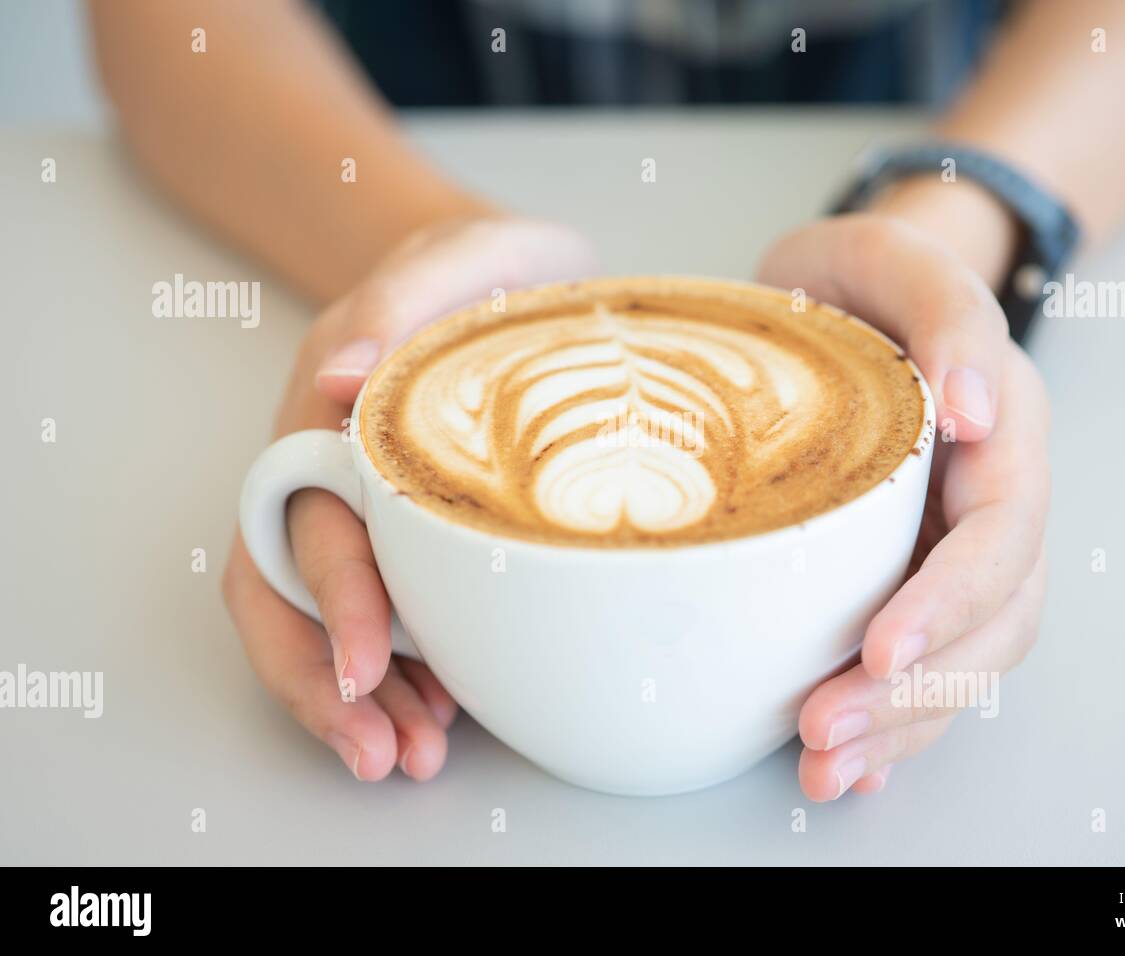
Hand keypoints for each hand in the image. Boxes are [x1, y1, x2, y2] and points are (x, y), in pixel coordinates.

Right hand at [223, 217, 597, 779]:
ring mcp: (363, 509)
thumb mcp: (456, 258)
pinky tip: (441, 713)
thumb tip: (337, 382)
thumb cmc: (479, 270)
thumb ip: (401, 303)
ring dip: (365, 698)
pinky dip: (406, 670)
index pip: (307, 528)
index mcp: (325, 417)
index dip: (334, 606)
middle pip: (298, 598)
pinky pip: (388, 611)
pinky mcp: (408, 533)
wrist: (497, 279)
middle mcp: (329, 473)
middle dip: (333, 686)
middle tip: (388, 756)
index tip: (369, 669)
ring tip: (415, 757)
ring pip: (330, 621)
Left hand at [757, 205, 1049, 800]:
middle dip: (915, 688)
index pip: (997, 536)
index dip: (947, 602)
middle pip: (989, 621)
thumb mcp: (886, 258)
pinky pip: (929, 662)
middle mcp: (994, 502)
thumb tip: (977, 409)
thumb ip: (944, 310)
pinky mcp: (918, 577)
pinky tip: (852, 764)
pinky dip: (896, 723)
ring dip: (901, 724)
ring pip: (964, 659)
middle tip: (823, 729)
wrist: (843, 301)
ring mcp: (960, 547)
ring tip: (825, 765)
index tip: (878, 650)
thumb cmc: (855, 279)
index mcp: (1003, 435)